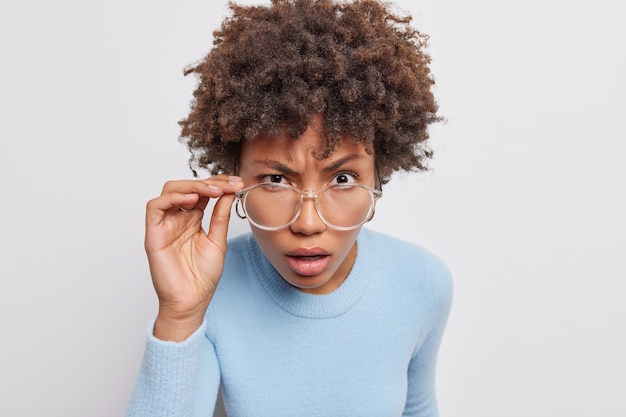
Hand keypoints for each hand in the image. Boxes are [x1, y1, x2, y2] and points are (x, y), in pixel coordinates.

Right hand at [144, 175, 243, 340]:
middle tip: (229, 184)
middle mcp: (177, 219)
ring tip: (213, 190)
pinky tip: (191, 199)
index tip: (237, 182)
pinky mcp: (153, 234)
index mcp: (192, 219)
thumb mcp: (217, 240)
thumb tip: (229, 192)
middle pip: (187, 187)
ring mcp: (164, 225)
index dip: (218, 183)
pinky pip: (155, 207)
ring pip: (170, 191)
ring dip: (192, 186)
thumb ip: (220, 216)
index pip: (202, 192)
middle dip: (209, 182)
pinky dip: (172, 198)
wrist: (191, 302)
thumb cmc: (202, 277)